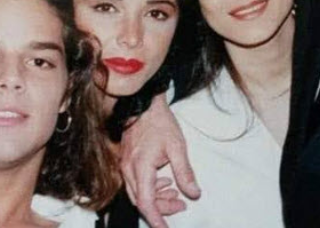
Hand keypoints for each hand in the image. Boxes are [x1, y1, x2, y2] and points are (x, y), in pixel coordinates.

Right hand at [120, 93, 200, 227]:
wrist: (143, 103)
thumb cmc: (159, 122)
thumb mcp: (178, 147)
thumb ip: (185, 172)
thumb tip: (193, 193)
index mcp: (140, 167)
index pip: (146, 203)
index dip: (156, 219)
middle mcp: (129, 169)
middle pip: (141, 201)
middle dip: (161, 208)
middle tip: (180, 206)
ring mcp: (126, 165)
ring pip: (138, 193)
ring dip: (157, 198)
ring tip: (176, 195)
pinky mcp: (127, 161)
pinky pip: (136, 183)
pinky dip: (151, 188)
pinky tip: (164, 182)